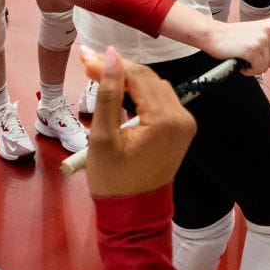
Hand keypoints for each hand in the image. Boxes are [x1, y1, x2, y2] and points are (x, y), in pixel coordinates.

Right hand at [80, 47, 195, 198]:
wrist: (133, 213)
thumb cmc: (113, 179)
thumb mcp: (103, 137)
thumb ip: (108, 94)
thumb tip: (111, 55)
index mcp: (165, 120)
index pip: (138, 77)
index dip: (111, 64)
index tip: (85, 58)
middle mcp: (182, 117)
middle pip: (148, 78)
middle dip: (119, 69)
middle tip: (87, 63)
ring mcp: (185, 124)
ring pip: (155, 86)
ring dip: (129, 79)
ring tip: (99, 75)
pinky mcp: (181, 129)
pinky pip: (161, 100)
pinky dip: (140, 93)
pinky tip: (119, 90)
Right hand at [202, 15, 269, 75]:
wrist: (214, 34)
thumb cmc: (234, 37)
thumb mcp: (258, 32)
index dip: (268, 57)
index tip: (255, 52)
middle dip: (261, 63)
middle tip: (247, 56)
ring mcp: (261, 40)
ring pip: (266, 66)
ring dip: (254, 67)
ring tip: (243, 58)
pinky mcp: (252, 50)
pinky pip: (258, 70)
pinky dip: (248, 71)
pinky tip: (240, 63)